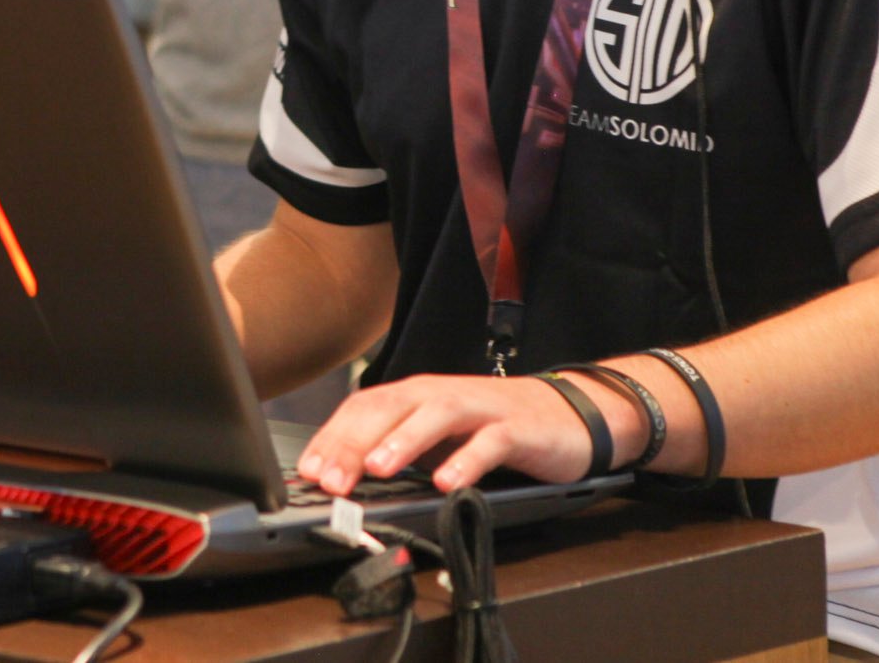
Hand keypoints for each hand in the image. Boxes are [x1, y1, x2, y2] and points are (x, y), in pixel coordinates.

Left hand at [296, 373, 605, 495]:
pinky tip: (449, 483)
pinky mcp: (517, 428)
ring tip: (377, 469)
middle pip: (390, 409)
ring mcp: (480, 408)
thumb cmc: (495, 426)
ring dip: (403, 441)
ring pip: (435, 415)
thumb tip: (348, 479)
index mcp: (417, 397)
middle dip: (354, 443)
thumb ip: (401, 451)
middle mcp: (442, 395)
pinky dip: (467, 461)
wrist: (569, 414)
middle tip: (330, 478)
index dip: (333, 437)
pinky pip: (490, 442)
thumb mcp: (439, 438)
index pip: (364, 409)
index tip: (308, 471)